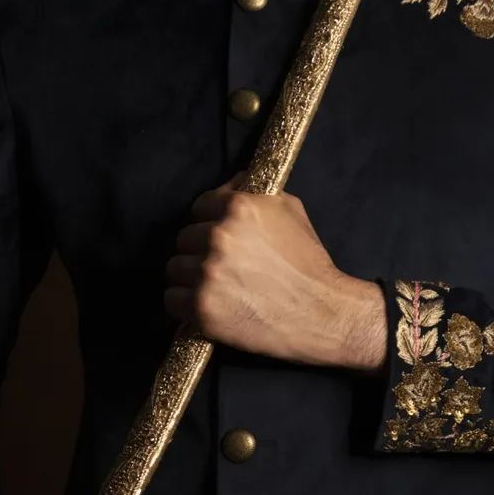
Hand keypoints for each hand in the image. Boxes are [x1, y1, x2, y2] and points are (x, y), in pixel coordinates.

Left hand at [163, 171, 386, 370]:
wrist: (322, 314)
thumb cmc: (309, 263)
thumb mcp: (291, 210)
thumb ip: (255, 193)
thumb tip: (233, 180)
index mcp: (238, 207)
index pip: (199, 206)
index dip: (209, 221)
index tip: (219, 238)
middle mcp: (219, 236)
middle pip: (184, 238)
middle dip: (200, 251)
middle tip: (223, 267)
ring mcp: (207, 273)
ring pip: (174, 268)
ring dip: (190, 278)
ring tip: (216, 287)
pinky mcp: (202, 306)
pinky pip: (171, 299)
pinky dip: (185, 305)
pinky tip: (208, 305)